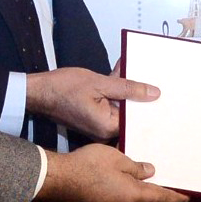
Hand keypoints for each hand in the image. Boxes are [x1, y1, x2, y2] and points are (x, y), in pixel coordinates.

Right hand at [26, 67, 157, 141]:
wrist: (38, 92)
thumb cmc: (63, 88)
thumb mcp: (100, 83)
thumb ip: (128, 88)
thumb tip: (154, 93)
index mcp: (108, 127)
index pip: (138, 120)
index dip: (149, 105)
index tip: (162, 93)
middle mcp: (105, 132)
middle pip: (131, 114)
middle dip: (139, 95)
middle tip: (152, 78)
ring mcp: (99, 126)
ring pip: (121, 107)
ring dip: (126, 89)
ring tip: (133, 69)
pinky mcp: (94, 118)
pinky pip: (111, 105)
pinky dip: (115, 91)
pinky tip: (120, 72)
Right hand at [37, 144, 189, 201]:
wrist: (59, 180)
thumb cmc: (91, 166)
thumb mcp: (118, 159)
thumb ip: (136, 167)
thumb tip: (150, 172)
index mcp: (134, 195)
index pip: (161, 197)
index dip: (175, 197)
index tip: (187, 199)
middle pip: (147, 200)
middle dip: (158, 193)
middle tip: (168, 183)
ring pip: (132, 200)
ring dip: (140, 192)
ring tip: (148, 179)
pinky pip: (119, 200)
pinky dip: (127, 192)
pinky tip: (125, 182)